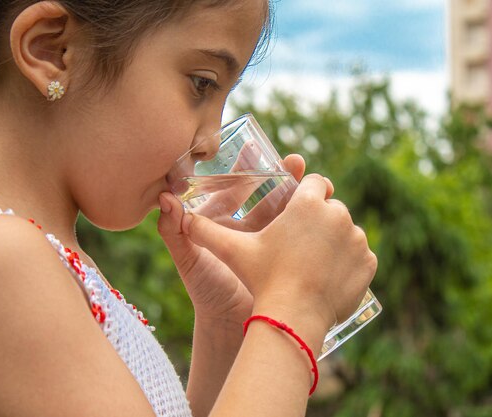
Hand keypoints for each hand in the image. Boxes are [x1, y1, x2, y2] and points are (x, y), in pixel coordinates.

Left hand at [158, 154, 306, 322]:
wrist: (231, 325)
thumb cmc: (206, 290)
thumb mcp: (188, 259)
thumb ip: (173, 230)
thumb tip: (164, 197)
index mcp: (224, 221)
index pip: (235, 187)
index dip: (245, 167)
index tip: (255, 147)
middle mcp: (249, 226)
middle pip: (268, 193)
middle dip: (284, 175)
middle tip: (297, 161)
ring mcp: (271, 240)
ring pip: (289, 211)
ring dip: (304, 196)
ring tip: (320, 183)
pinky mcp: (288, 255)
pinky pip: (302, 235)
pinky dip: (313, 223)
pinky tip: (327, 212)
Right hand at [181, 173, 377, 330]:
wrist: (293, 317)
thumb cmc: (262, 277)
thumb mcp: (233, 251)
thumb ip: (199, 228)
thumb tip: (164, 204)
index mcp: (307, 202)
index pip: (312, 180)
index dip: (303, 192)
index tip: (296, 208)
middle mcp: (338, 213)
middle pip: (330, 206)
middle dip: (317, 219)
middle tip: (299, 242)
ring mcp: (357, 238)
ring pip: (346, 230)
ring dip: (333, 239)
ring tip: (312, 261)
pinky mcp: (368, 261)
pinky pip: (361, 254)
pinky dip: (348, 261)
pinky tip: (328, 275)